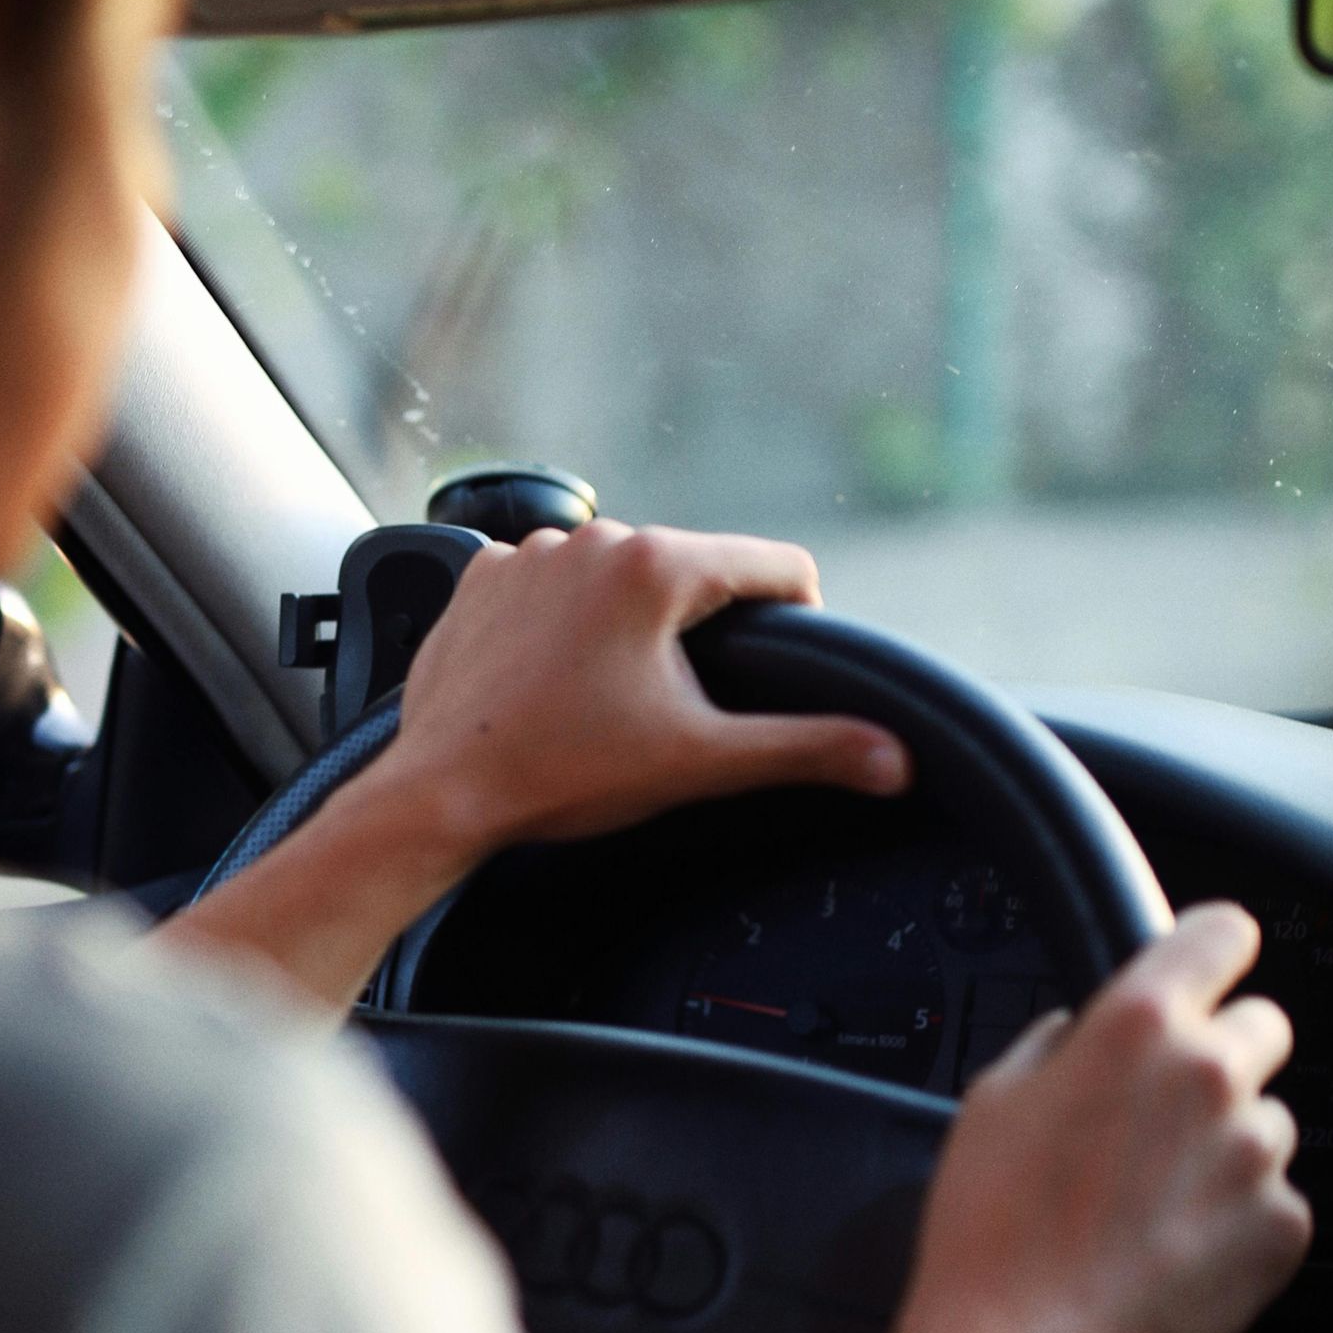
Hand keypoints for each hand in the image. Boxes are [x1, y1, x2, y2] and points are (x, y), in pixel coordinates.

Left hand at [380, 519, 911, 855]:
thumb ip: (807, 749)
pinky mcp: (483, 575)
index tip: (779, 672)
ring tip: (608, 697)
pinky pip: (554, 583)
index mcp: (656, 565)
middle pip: (695, 571)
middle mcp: (593, 538)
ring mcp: (531, 553)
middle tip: (675, 706)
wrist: (439, 793)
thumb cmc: (560, 773)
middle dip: (702, 632)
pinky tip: (556, 679)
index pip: (776, 566)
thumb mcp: (701, 760)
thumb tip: (892, 756)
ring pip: (622, 576)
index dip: (799, 621)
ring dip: (632, 624)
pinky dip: (567, 622)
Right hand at [909, 904, 1308, 1332]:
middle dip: (1221, 1057)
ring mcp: (1255, 1154)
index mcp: (1139, 1024)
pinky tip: (1176, 1246)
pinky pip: (1277, 1199)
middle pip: (1263, 1026)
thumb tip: (1083, 1032)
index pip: (1224, 933)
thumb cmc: (992, 1229)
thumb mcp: (995, 1099)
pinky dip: (1239, 1219)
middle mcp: (1211, 1075)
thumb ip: (1060, 1043)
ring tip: (1157, 1199)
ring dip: (1230, 1144)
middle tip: (1163, 1114)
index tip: (1206, 971)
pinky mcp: (1283, 1226)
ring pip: (1269, 1119)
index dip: (1212, 952)